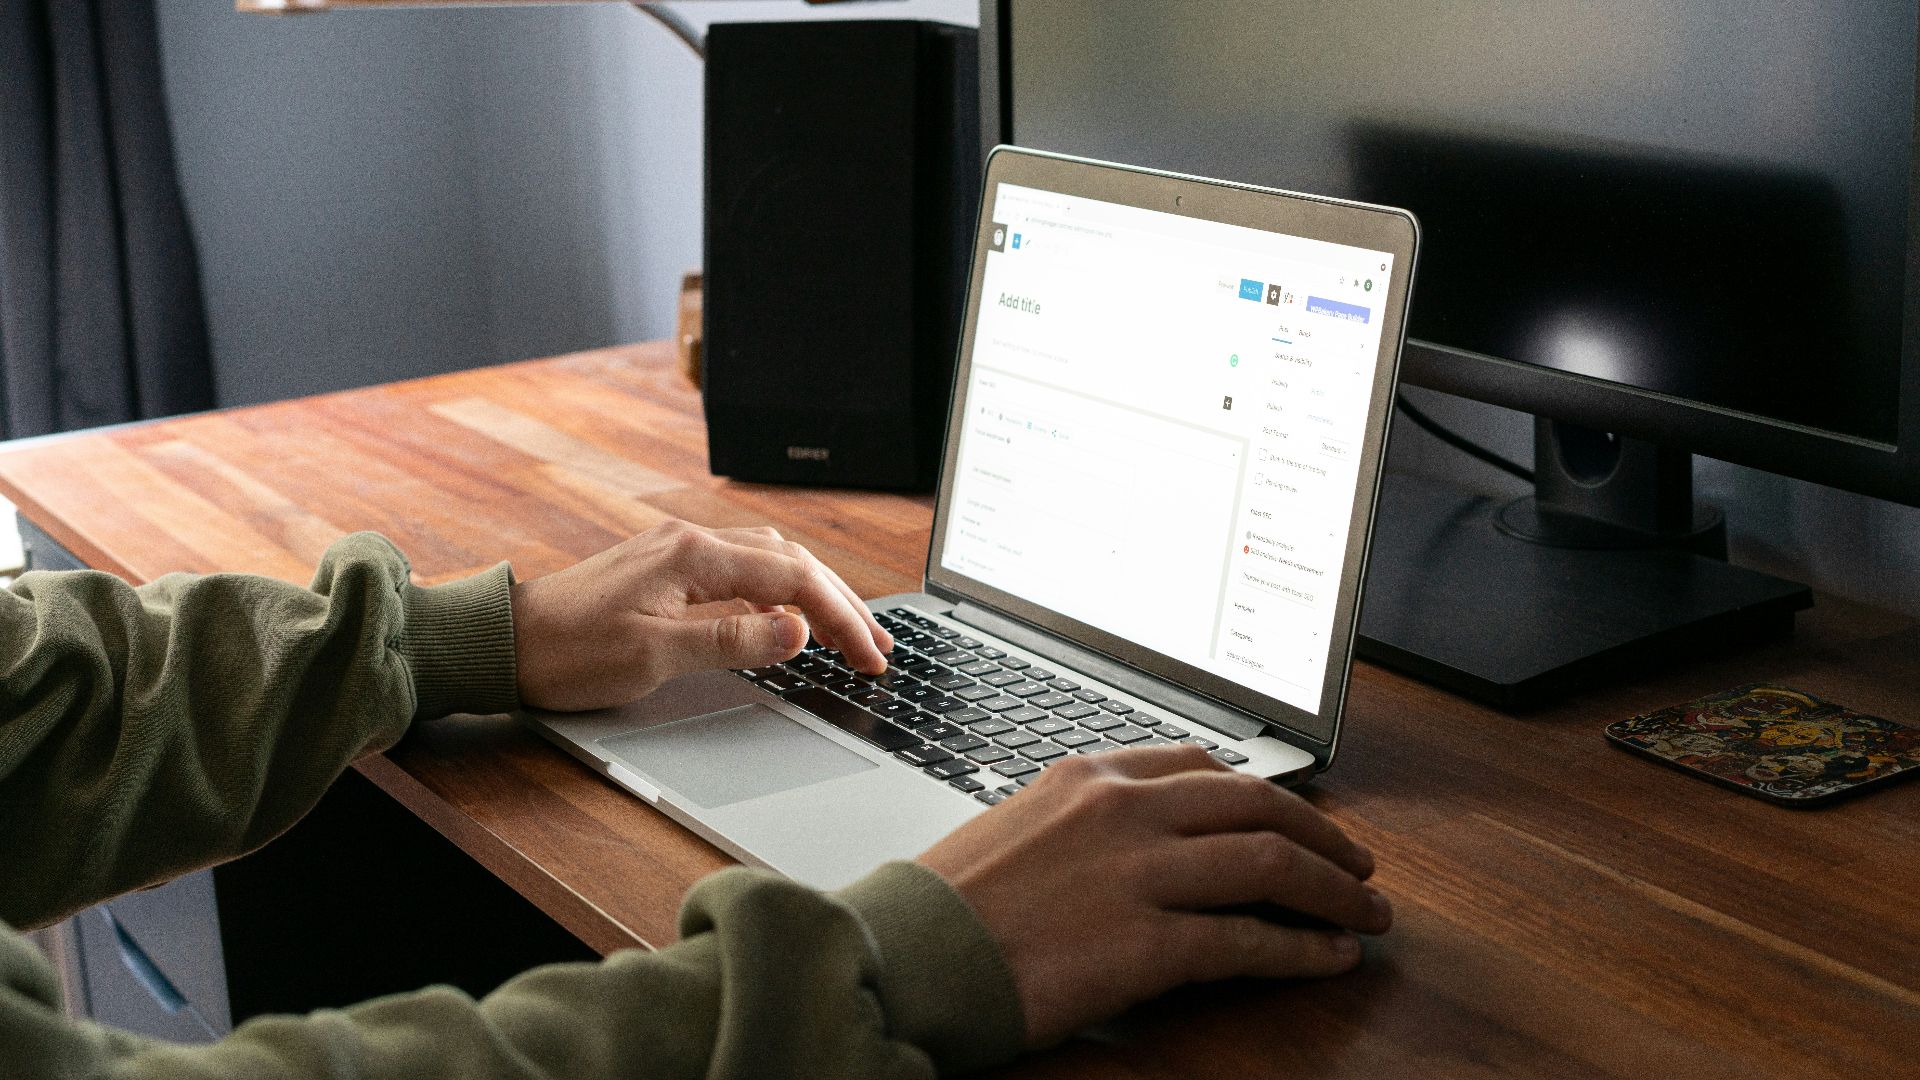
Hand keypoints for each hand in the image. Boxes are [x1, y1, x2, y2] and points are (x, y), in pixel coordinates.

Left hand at [510, 520, 891, 710]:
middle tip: (877, 646)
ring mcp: (676, 553)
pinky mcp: (664, 570)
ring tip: (847, 630)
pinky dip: (779, 591)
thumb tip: (797, 631)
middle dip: (841, 602)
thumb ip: (732, 641)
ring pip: (769, 561)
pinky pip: (741, 570)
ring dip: (814, 593)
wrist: (502, 642)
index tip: (869, 655)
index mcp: (693, 557)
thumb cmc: (567, 652)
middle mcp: (689, 543)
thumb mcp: (654, 656)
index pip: (792, 581)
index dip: (841, 618)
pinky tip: (787, 615)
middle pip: (790, 562)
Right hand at [918, 746, 1389, 1046]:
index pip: (1203, 766)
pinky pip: (1249, 939)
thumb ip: (1085, 818)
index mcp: (1089, 774)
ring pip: (1270, 862)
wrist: (905, 956)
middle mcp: (1122, 809)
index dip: (1266, 794)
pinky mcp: (1147, 941)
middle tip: (1358, 864)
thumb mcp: (1018, 826)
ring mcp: (1138, 872)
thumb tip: (1146, 839)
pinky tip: (1329, 958)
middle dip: (1322, 835)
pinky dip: (1303, 949)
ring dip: (1334, 890)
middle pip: (1255, 804)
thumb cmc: (946, 904)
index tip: (1294, 817)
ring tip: (1366, 912)